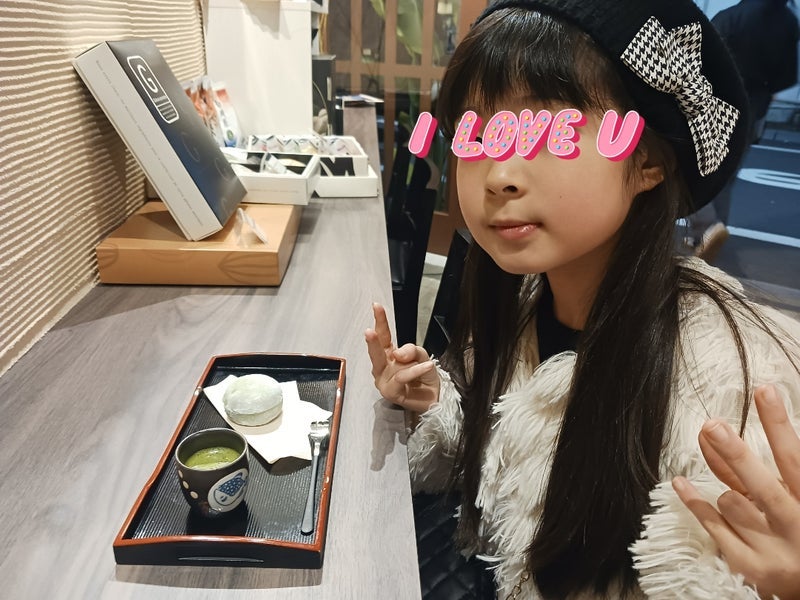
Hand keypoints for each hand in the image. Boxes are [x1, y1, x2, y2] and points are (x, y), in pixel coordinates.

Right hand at [364, 303, 439, 412]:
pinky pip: (401, 376)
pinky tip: (427, 366)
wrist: (434, 397)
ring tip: (424, 361)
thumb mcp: (422, 356)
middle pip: (377, 350)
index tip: (376, 306)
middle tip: (369, 332)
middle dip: (373, 341)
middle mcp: (383, 367)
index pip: (383, 336)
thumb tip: (397, 353)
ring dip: (409, 362)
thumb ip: (412, 350)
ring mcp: (384, 380)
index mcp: (389, 355)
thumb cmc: (425, 377)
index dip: (380, 321)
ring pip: (393, 364)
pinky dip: (415, 370)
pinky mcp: (389, 392)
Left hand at [673, 385, 799, 599]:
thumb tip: (711, 431)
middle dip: (736, 454)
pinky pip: (713, 527)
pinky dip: (695, 503)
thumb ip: (753, 468)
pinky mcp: (750, 567)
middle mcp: (795, 527)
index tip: (764, 390)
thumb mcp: (792, 494)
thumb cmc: (799, 527)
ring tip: (738, 497)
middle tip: (713, 425)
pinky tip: (680, 482)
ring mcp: (773, 550)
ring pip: (732, 504)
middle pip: (761, 485)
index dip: (778, 423)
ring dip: (728, 493)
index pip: (795, 457)